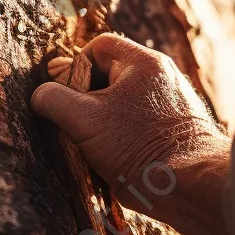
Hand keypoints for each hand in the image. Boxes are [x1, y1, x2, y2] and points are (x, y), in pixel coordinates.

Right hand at [31, 33, 234, 234]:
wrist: (194, 187)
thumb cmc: (139, 148)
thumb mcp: (85, 121)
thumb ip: (55, 101)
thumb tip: (40, 94)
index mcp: (144, 63)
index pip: (98, 47)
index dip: (75, 68)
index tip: (69, 99)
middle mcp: (163, 77)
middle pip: (112, 75)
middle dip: (89, 100)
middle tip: (79, 126)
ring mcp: (174, 103)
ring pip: (125, 102)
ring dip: (106, 122)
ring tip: (99, 149)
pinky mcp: (179, 129)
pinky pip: (142, 123)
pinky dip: (125, 138)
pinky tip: (120, 161)